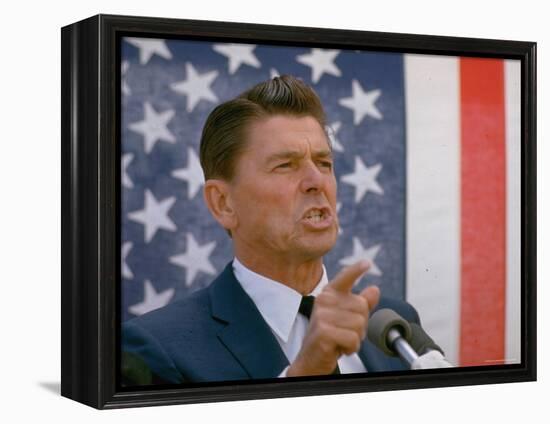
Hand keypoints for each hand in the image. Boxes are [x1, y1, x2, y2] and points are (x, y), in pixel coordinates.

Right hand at [287, 260, 379, 376]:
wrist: (311, 359)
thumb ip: (361, 303)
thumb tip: (374, 289)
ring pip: (359, 323)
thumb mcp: (346, 318)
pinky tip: (338, 348)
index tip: (367, 263)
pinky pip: (353, 338)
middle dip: (360, 325)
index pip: (345, 278)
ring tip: (340, 340)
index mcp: (329, 294)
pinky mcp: (323, 331)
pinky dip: (350, 348)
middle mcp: (324, 300)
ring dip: (355, 338)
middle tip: (345, 333)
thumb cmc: (329, 337)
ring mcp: (322, 315)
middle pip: (362, 307)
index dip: (356, 270)